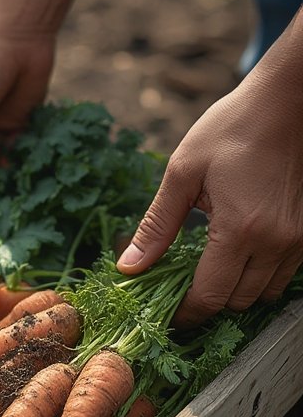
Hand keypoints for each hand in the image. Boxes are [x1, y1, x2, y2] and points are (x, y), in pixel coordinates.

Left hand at [116, 74, 302, 326]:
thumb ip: (157, 225)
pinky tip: (236, 256)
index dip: (184, 313)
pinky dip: (258, 276)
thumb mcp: (183, 172)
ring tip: (207, 273)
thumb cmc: (232, 129)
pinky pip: (283, 274)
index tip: (165, 315)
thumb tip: (130, 266)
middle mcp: (276, 242)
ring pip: (264, 293)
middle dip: (207, 303)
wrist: (287, 102)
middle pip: (238, 302)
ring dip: (235, 292)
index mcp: (240, 230)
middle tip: (179, 291)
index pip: (210, 296)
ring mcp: (298, 239)